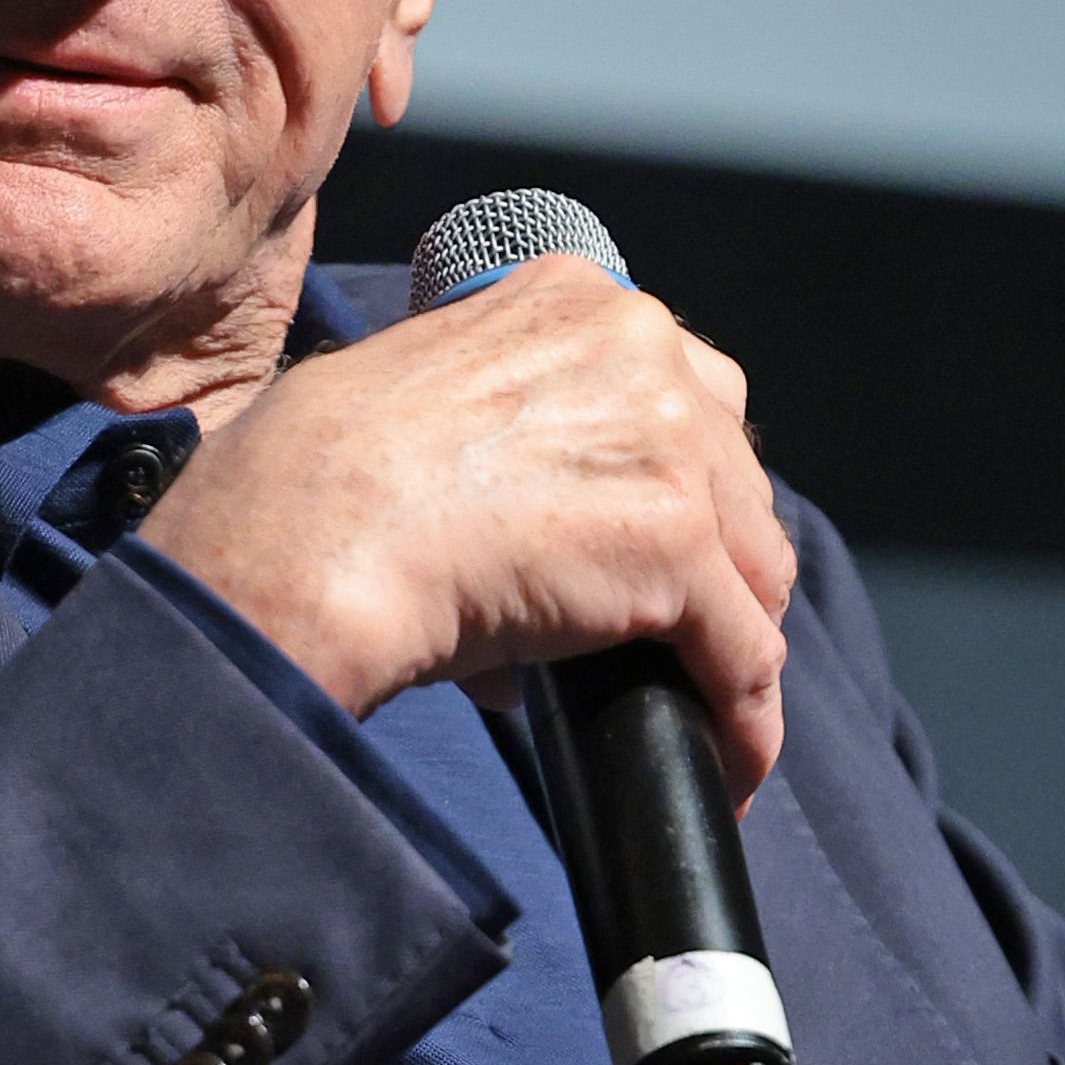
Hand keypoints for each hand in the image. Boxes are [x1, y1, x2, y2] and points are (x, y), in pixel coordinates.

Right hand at [138, 256, 796, 799]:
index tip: (661, 539)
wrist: (310, 533)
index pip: (680, 391)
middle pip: (735, 473)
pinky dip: (741, 721)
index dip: (682, 477)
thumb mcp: (433, 401)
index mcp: (577, 297)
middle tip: (682, 636)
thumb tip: (549, 558)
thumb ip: (514, 439)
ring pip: (753, 564)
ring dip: (730, 639)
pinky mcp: (676, 543)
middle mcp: (640, 346)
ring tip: (704, 708)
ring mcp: (669, 444)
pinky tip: (727, 767)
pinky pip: (744, 654)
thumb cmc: (322, 481)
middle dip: (718, 559)